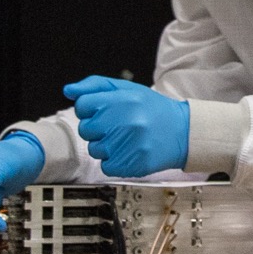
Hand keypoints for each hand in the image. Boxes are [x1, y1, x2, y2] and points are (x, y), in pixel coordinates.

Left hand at [63, 76, 189, 177]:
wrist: (183, 133)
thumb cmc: (152, 109)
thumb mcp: (126, 89)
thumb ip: (94, 86)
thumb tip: (68, 91)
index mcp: (122, 99)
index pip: (83, 105)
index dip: (90, 109)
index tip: (104, 112)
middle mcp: (125, 121)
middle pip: (85, 129)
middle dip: (97, 129)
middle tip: (117, 126)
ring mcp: (128, 145)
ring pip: (95, 149)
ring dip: (106, 146)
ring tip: (125, 139)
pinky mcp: (132, 165)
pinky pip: (106, 167)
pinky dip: (114, 162)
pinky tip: (129, 152)